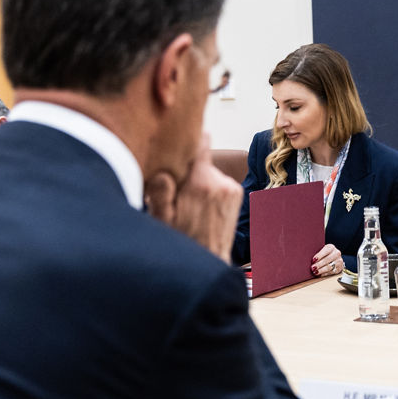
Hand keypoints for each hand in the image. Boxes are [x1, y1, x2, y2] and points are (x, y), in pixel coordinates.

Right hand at [144, 135, 241, 259]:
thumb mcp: (163, 220)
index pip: (200, 144)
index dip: (188, 139)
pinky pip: (218, 181)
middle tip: (176, 189)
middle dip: (187, 170)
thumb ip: (161, 194)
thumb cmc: (181, 241)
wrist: (209, 261)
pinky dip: (209, 188)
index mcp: (201, 184)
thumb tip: (162, 172)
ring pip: (208, 171)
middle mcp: (220, 182)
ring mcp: (231, 187)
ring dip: (198, 181)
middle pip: (199, 160)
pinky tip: (202, 206)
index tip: (179, 137)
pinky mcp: (237, 193)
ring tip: (189, 203)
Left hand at [312, 244, 343, 277]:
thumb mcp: (322, 250)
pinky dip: (325, 274)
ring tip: (315, 272)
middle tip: (312, 268)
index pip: (326, 251)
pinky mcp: (339, 268)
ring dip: (321, 270)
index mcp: (331, 247)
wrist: (335, 257)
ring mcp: (339, 261)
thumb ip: (317, 252)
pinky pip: (331, 272)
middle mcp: (336, 253)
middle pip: (327, 260)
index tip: (313, 260)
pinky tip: (320, 274)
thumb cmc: (325, 254)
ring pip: (329, 267)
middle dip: (319, 264)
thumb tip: (307, 257)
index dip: (319, 256)